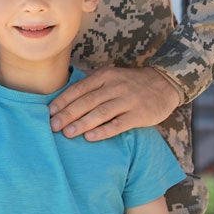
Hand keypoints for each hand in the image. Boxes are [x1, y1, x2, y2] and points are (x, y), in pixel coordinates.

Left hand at [48, 66, 180, 140]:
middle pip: (87, 101)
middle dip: (68, 114)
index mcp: (105, 76)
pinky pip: (118, 124)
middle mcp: (114, 86)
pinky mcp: (138, 115)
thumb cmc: (131, 83)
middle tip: (53, 126)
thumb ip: (93, 84)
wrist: (164, 84)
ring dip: (82, 123)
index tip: (50, 112)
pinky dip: (103, 131)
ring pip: (100, 113)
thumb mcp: (112, 76)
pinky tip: (90, 137)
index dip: (63, 100)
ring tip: (67, 133)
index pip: (79, 88)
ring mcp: (127, 100)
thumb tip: (67, 95)